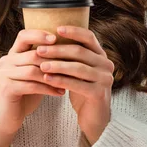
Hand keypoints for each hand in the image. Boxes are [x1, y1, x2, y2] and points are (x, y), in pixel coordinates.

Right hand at [0, 29, 64, 136]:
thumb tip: (69, 46)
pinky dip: (48, 89)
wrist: (8, 117)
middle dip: (54, 59)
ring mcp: (4, 74)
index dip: (39, 35)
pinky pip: (32, 86)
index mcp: (12, 53)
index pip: (24, 35)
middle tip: (73, 64)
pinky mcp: (7, 89)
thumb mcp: (35, 73)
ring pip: (33, 70)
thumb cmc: (26, 93)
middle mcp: (6, 61)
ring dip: (54, 76)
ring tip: (70, 80)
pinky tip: (61, 92)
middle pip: (32, 54)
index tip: (57, 38)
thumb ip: (43, 60)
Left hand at [36, 26, 114, 144]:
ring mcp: (105, 79)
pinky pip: (77, 84)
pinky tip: (47, 79)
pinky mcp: (99, 93)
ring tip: (41, 65)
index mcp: (102, 55)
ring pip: (78, 68)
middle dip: (58, 50)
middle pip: (80, 52)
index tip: (56, 29)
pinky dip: (60, 80)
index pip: (89, 37)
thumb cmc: (83, 90)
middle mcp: (106, 65)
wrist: (95, 118)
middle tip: (39, 50)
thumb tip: (50, 38)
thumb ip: (73, 56)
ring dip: (57, 65)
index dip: (73, 31)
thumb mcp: (79, 70)